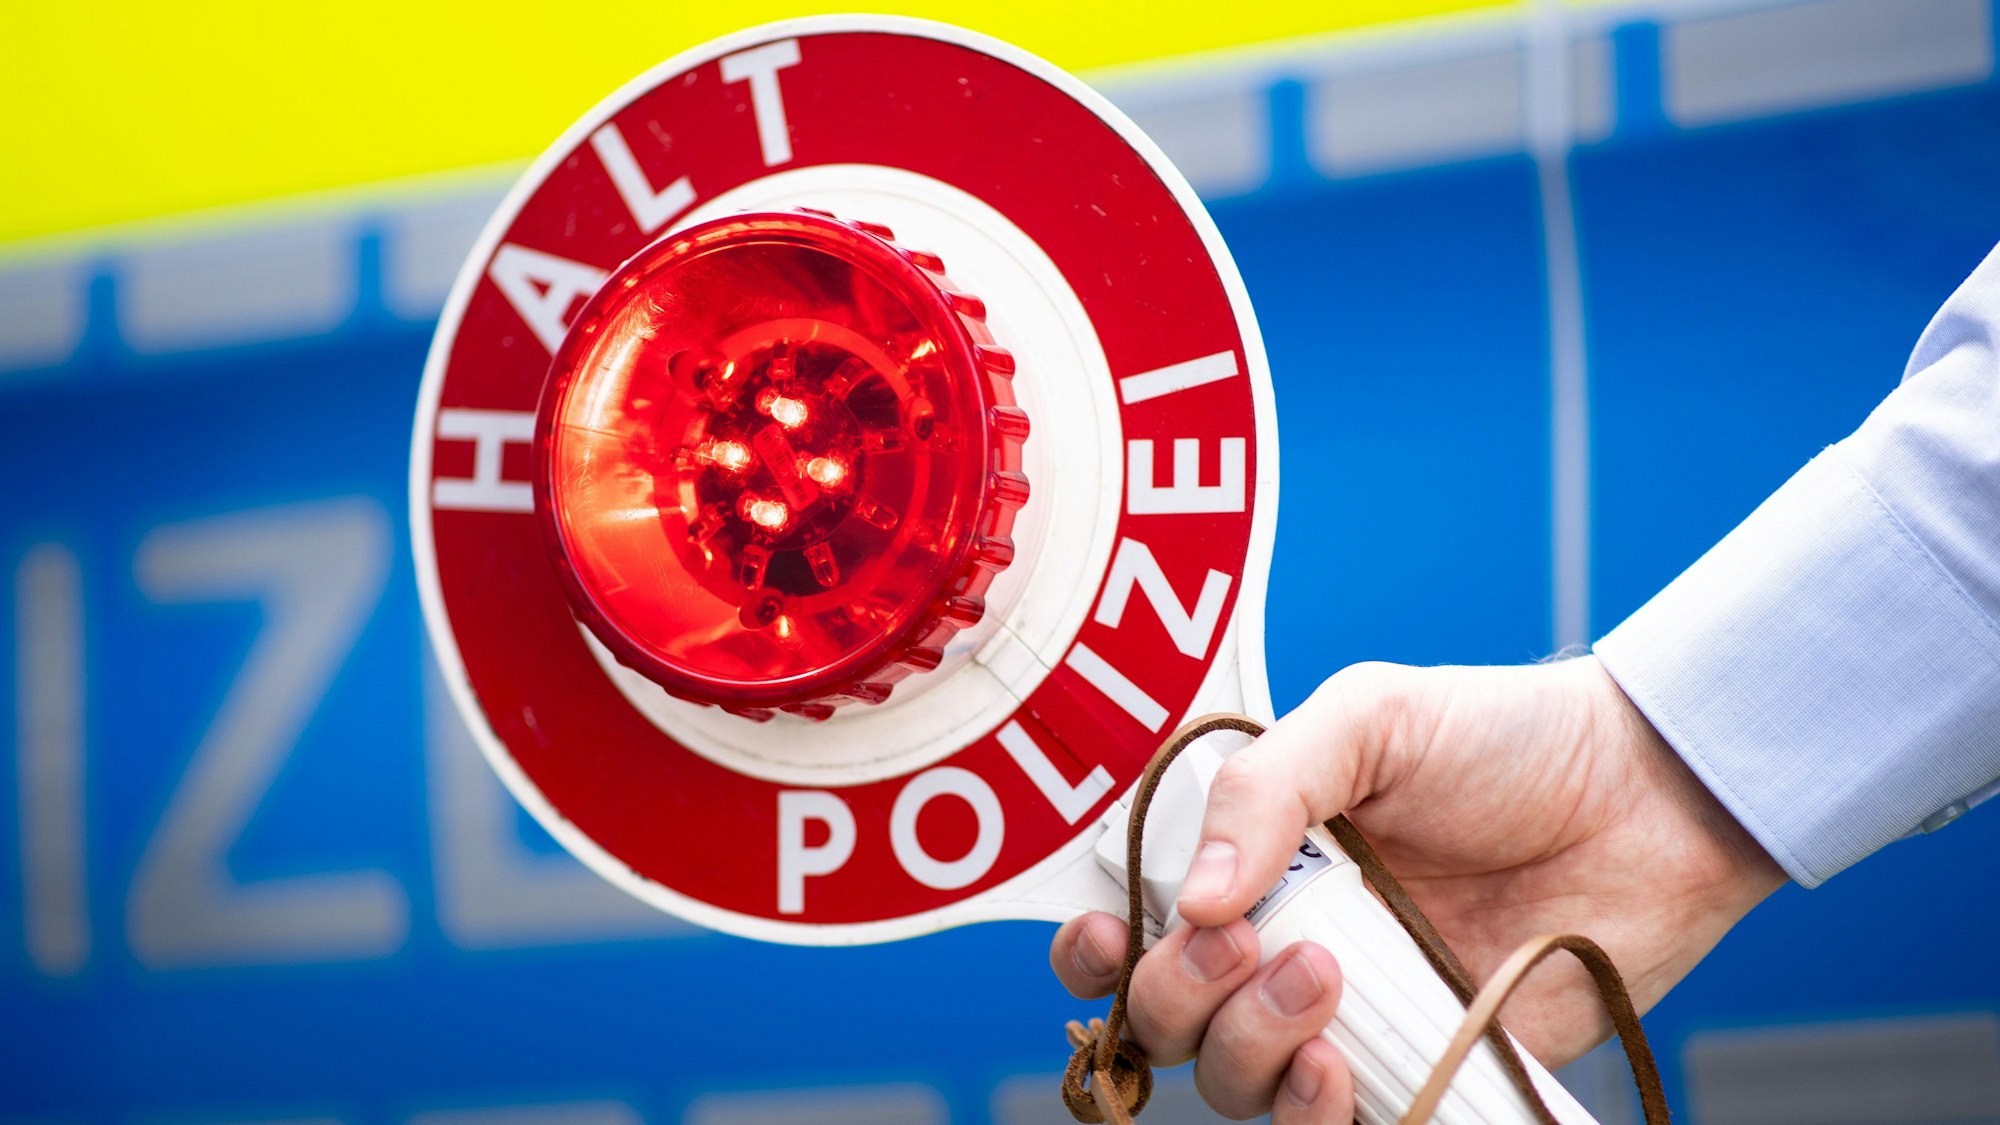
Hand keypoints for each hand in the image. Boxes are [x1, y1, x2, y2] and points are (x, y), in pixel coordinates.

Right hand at [1050, 655, 1785, 1120]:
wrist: (1650, 800)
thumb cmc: (1507, 737)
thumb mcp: (1371, 718)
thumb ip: (1264, 789)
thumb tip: (1190, 900)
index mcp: (1252, 856)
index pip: (1131, 922)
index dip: (1095, 949)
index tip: (1105, 936)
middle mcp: (1282, 942)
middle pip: (1166, 1016)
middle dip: (1179, 991)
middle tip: (1249, 939)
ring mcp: (1349, 1012)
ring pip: (1234, 1081)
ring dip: (1249, 1046)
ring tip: (1326, 979)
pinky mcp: (1420, 1066)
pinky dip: (1313, 1118)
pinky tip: (1340, 1071)